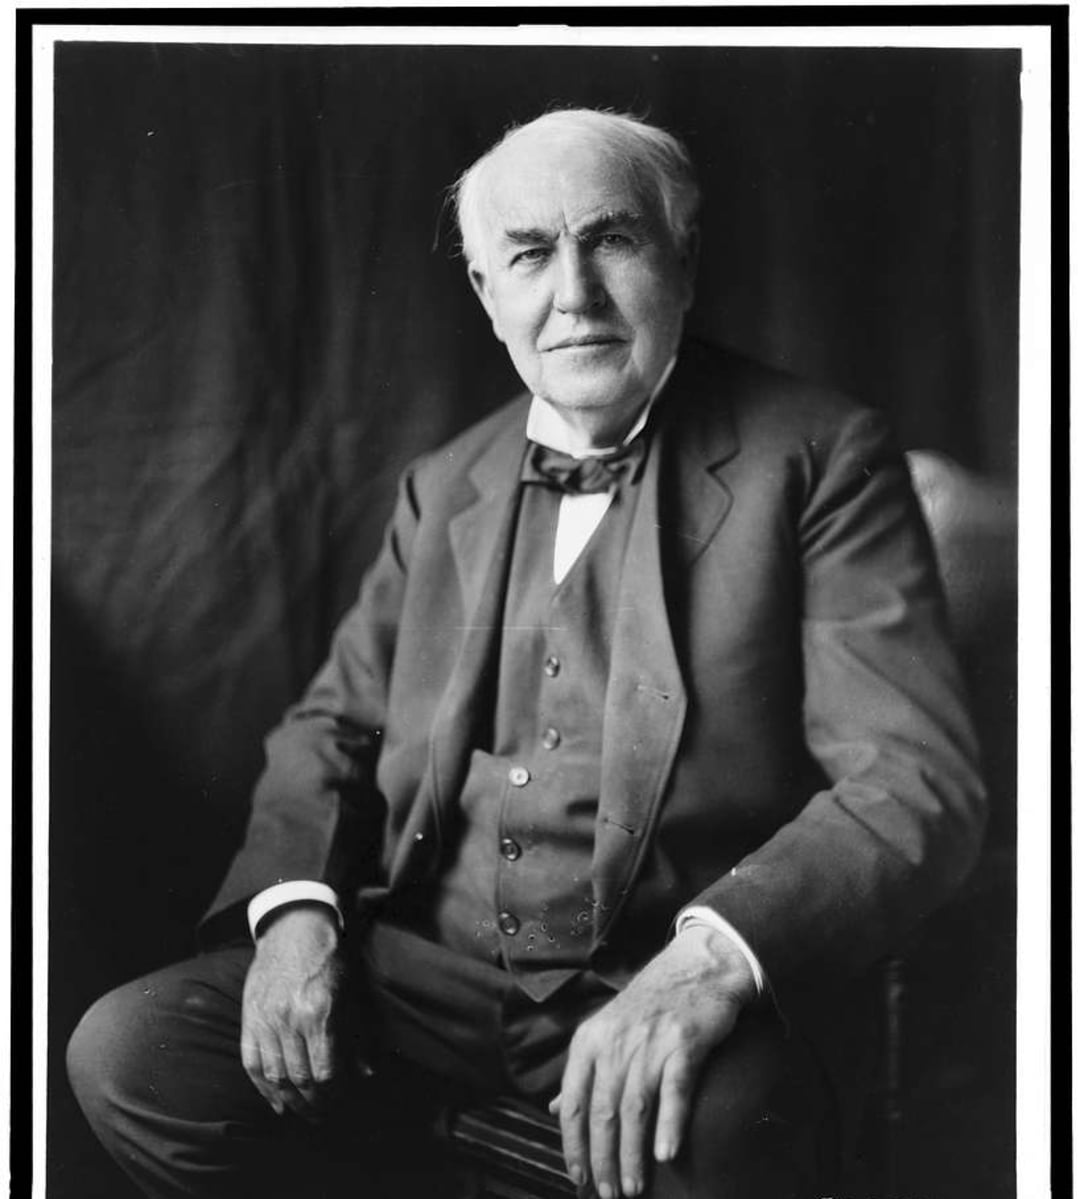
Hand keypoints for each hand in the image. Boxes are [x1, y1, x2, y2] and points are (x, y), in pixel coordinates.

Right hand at [241, 904, 342, 1119]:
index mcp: (319, 1012)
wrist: (293, 927)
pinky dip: (263, 1089)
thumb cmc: (329, 959)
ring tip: (304, 1114)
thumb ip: (357, 1035)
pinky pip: (252, 1063)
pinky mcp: (250, 1018)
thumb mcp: (352, 992)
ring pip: (275, 1076)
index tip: (342, 1104)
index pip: (326, 1071)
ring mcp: (266, 1020)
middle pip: (300, 1079)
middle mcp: (290, 1019)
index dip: (334, 1094)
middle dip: (314, 1105)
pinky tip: (276, 1103)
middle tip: (324, 1117)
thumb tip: (366, 1074)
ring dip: (291, 1102)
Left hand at [550, 925, 756, 1197]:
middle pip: (602, 1112)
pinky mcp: (685, 1045)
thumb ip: (582, 1072)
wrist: (693, 970)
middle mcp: (614, 1044)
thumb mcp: (604, 1031)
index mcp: (589, 1042)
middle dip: (604, 1159)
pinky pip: (674, 1091)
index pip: (573, 1103)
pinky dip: (669, 1124)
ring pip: (634, 1109)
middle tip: (610, 1194)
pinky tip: (666, 1154)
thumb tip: (558, 1110)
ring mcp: (650, 1044)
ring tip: (633, 1187)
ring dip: (633, 1154)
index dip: (573, 1145)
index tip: (579, 1178)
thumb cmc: (647, 1007)